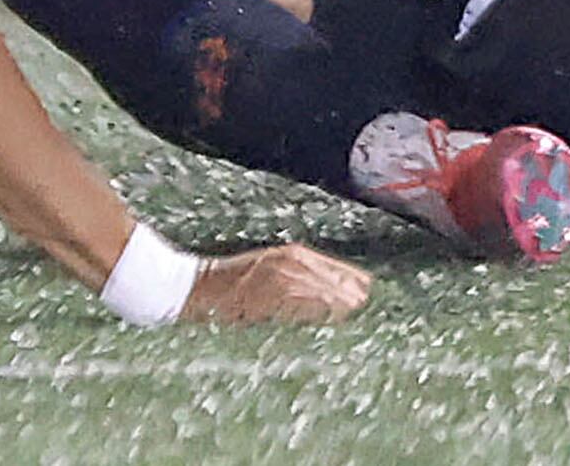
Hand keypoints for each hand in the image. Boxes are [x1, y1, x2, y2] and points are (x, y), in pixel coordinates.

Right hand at [181, 241, 369, 322]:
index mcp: (287, 254)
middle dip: (348, 287)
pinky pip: (301, 301)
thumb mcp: (266, 273)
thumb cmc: (232, 284)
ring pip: (318, 287)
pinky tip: (332, 315)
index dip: (348, 274)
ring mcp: (279, 275)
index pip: (328, 264)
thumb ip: (293, 282)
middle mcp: (287, 260)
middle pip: (327, 274)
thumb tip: (323, 297)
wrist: (202, 286)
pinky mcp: (271, 291)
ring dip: (338, 298)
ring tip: (355, 308)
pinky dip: (317, 308)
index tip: (367, 285)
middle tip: (366, 300)